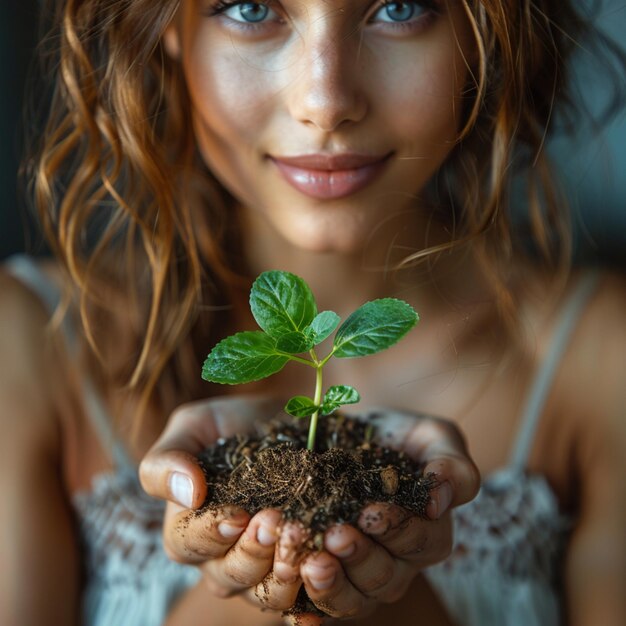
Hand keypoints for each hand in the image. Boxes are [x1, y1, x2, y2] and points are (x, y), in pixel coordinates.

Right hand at [139, 395, 310, 617]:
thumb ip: (169, 459)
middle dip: (254, 552)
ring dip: (288, 573)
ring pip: (269, 594)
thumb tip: (187, 493)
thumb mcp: (195, 425)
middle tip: (275, 521)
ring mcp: (264, 571)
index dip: (212, 533)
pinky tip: (330, 564)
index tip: (237, 514)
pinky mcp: (302, 570)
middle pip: (230, 576)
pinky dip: (321, 585)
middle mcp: (222, 559)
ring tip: (307, 543)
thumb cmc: (234, 424)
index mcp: (188, 529)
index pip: (188, 544)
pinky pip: (309, 594)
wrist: (291, 420)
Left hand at [293, 409, 479, 619]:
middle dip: (357, 556)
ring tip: (307, 561)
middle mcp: (394, 568)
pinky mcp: (317, 582)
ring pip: (347, 600)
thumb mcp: (433, 437)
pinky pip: (308, 604)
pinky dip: (294, 595)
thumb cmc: (396, 437)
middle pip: (380, 578)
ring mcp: (355, 581)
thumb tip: (438, 502)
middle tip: (334, 533)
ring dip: (326, 583)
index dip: (394, 529)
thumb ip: (452, 467)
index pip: (418, 542)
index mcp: (427, 537)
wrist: (344, 435)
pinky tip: (286, 579)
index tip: (370, 512)